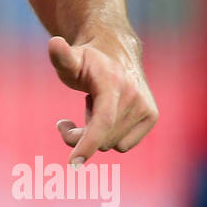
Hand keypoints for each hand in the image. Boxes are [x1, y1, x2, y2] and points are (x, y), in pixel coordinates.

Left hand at [47, 34, 157, 164]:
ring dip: (94, 135)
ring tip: (91, 109)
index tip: (73, 163)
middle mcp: (135, 97)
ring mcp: (146, 108)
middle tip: (66, 122)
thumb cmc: (87, 60)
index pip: (102, 121)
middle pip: (101, 139)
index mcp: (113, 84)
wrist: (116, 52)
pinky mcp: (151, 117)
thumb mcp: (70, 58)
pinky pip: (123, 145)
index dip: (87, 143)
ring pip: (111, 144)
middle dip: (79, 136)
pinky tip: (105, 116)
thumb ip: (61, 56)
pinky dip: (109, 136)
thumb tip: (54, 42)